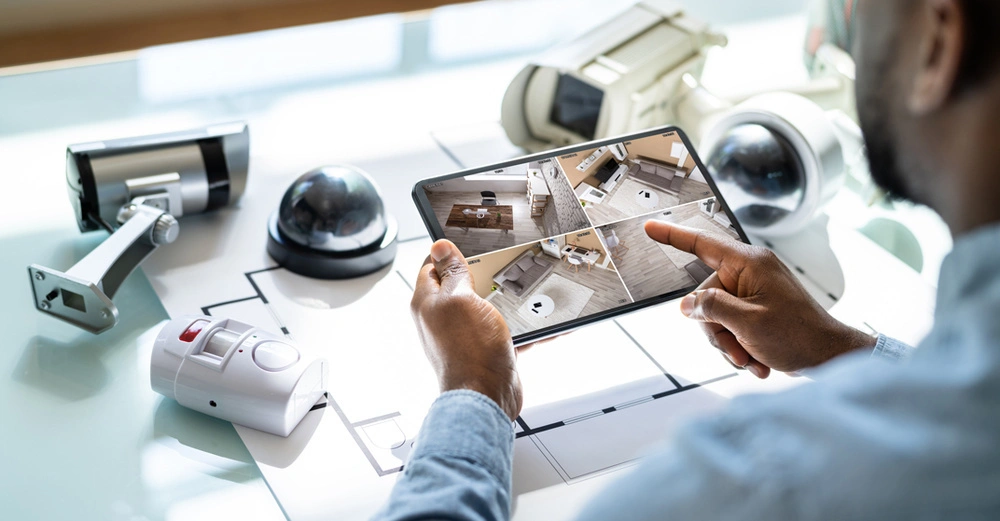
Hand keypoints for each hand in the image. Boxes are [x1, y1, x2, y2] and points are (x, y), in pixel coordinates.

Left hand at [410, 240, 522, 419]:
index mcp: (428, 303)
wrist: (487, 397)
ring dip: (506, 302)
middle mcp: (443, 319)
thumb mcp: (461, 298)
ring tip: (527, 294)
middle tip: (501, 268)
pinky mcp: (485, 350)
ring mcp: (465, 336)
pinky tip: (543, 324)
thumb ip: (452, 272)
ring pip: (486, 308)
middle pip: (461, 286)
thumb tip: (439, 247)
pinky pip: (506, 332)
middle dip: (483, 276)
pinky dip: (524, 327)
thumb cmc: (469, 351)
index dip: (450, 255)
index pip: (432, 267)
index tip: (470, 248)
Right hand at [644, 221, 875, 377]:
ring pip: (717, 317)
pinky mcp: (758, 310)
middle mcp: (750, 274)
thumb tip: (687, 305)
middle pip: (706, 297)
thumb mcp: (746, 322)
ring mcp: (754, 292)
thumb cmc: (800, 335)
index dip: (673, 236)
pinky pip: (732, 326)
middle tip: (735, 349)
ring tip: (749, 358)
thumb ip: (710, 308)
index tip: (650, 228)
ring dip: (728, 343)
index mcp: (749, 264)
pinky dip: (740, 346)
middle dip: (715, 330)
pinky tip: (757, 360)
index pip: (702, 244)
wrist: (829, 357)